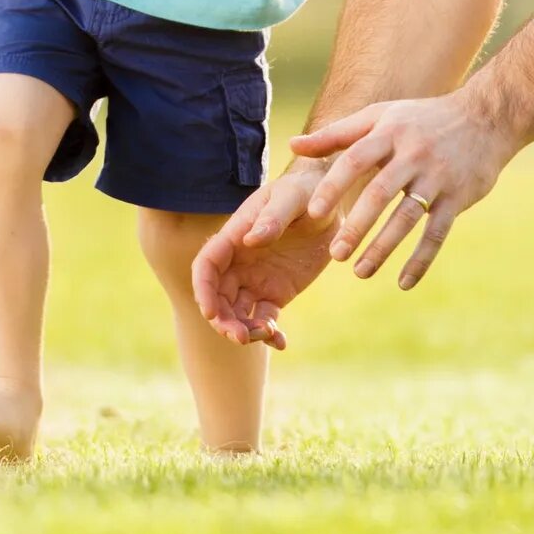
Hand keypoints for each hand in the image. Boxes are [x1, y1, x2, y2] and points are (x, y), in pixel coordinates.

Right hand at [190, 161, 337, 348]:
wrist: (330, 204)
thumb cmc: (305, 191)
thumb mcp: (292, 197)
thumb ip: (273, 217)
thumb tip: (250, 240)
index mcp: (235, 236)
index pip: (207, 266)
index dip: (203, 291)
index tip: (211, 313)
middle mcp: (239, 262)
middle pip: (218, 297)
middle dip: (223, 320)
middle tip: (242, 337)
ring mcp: (255, 280)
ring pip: (237, 313)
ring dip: (244, 330)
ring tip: (268, 334)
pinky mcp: (276, 293)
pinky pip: (264, 319)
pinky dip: (268, 335)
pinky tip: (280, 342)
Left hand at [296, 91, 519, 290]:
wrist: (486, 118)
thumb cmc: (421, 119)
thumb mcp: (379, 117)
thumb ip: (336, 135)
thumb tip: (292, 145)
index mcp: (389, 132)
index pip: (355, 159)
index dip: (333, 186)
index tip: (312, 214)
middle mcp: (413, 154)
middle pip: (380, 192)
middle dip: (357, 226)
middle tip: (335, 255)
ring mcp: (438, 177)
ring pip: (407, 217)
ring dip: (383, 247)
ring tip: (360, 271)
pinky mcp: (458, 198)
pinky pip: (437, 233)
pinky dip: (421, 260)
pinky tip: (403, 283)